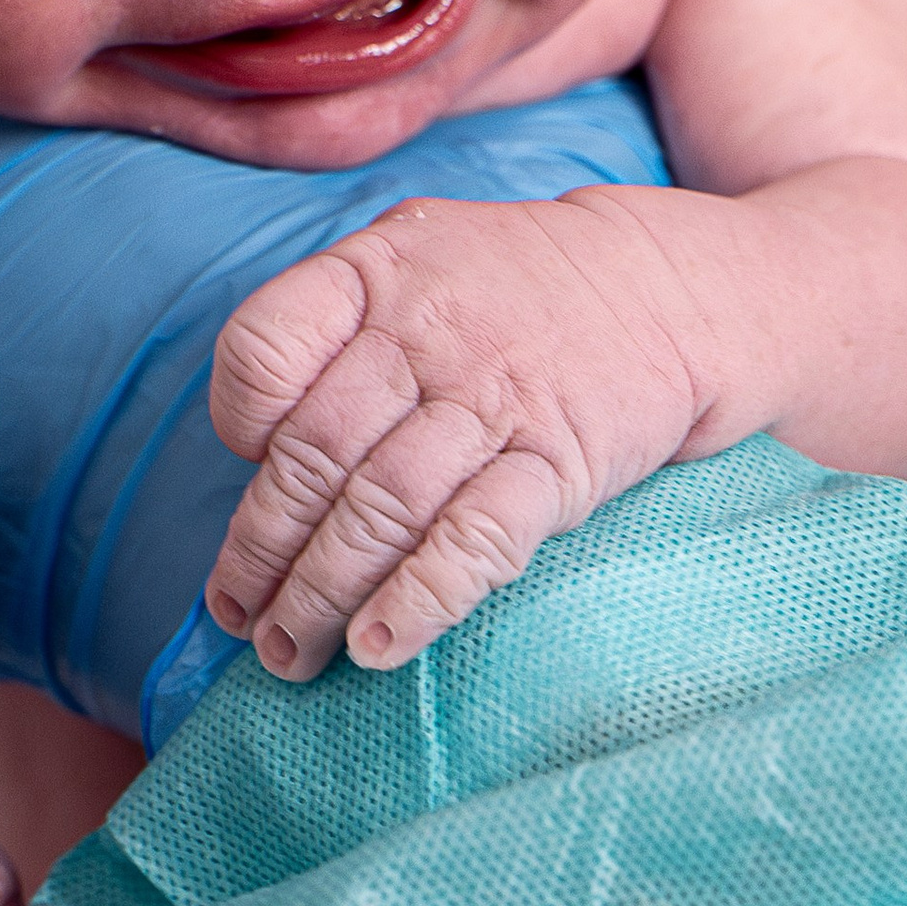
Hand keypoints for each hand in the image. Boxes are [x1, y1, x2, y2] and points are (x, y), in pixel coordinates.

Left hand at [205, 193, 719, 678]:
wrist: (668, 288)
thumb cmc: (514, 285)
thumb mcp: (414, 251)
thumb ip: (332, 322)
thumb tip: (254, 442)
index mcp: (376, 274)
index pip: (266, 349)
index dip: (240, 421)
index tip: (244, 465)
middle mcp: (428, 335)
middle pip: (314, 458)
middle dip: (261, 553)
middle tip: (239, 618)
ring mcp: (496, 401)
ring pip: (380, 510)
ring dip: (321, 596)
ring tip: (287, 654)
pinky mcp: (561, 463)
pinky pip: (477, 539)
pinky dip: (420, 600)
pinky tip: (378, 649)